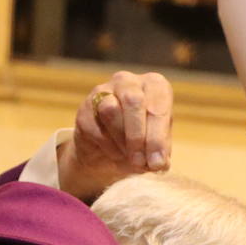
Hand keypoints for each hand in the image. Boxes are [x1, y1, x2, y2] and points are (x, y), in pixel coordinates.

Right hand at [59, 71, 173, 201]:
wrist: (108, 154)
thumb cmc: (141, 144)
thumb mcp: (156, 148)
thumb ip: (160, 151)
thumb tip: (160, 162)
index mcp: (154, 85)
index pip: (159, 104)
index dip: (159, 136)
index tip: (158, 162)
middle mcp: (129, 82)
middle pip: (133, 101)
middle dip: (139, 136)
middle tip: (141, 162)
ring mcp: (104, 91)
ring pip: (110, 109)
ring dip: (122, 140)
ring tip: (131, 158)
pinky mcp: (85, 109)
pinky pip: (95, 126)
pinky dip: (108, 147)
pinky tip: (116, 154)